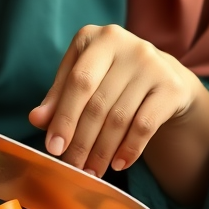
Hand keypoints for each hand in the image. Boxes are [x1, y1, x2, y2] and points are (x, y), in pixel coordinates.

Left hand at [28, 24, 202, 177]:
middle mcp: (124, 43)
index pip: (76, 81)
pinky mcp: (172, 85)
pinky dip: (129, 149)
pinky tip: (118, 165)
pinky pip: (145, 125)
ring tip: (92, 171)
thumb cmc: (111, 77)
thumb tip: (37, 119)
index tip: (53, 148)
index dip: (63, 117)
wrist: (162, 75)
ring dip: (102, 151)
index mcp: (94, 37)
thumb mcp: (84, 79)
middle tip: (72, 167)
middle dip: (81, 140)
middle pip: (97, 102)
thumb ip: (59, 97)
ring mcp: (150, 62)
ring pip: (119, 117)